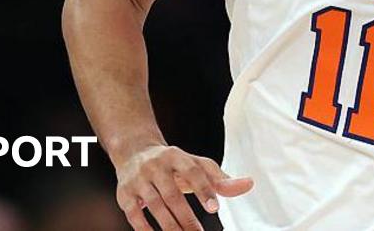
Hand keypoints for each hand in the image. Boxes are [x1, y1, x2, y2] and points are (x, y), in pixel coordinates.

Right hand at [115, 144, 253, 230]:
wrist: (134, 151)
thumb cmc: (172, 163)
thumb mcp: (195, 165)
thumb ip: (220, 178)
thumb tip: (249, 184)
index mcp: (176, 156)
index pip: (193, 171)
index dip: (204, 190)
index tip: (214, 209)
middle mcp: (156, 165)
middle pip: (172, 193)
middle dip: (186, 217)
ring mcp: (138, 179)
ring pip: (155, 205)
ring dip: (169, 226)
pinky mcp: (124, 193)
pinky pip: (134, 214)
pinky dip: (145, 228)